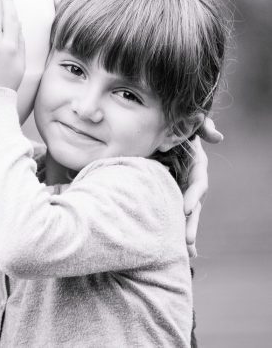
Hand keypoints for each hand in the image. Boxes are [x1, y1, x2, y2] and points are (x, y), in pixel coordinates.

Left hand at [182, 118, 222, 256]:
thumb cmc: (174, 126)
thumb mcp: (187, 123)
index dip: (192, 196)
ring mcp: (180, 189)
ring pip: (186, 213)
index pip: (197, 183)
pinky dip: (175, 230)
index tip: (185, 209)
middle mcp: (190, 180)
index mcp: (195, 165)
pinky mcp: (169, 194)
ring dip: (186, 231)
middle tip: (186, 240)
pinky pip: (172, 213)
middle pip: (193, 204)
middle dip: (191, 223)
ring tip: (186, 251)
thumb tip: (218, 137)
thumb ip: (201, 125)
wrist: (155, 132)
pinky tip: (180, 251)